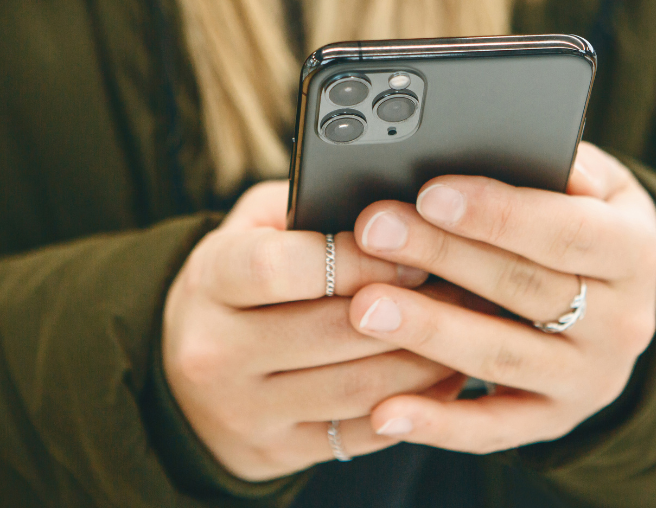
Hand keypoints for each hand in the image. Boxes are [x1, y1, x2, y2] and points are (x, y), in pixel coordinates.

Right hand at [162, 182, 466, 480]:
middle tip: (463, 288)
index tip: (408, 252)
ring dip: (424, 360)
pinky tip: (445, 377)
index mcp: (211, 280)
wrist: (189, 379)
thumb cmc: (243, 282)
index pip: (279, 267)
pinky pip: (361, 433)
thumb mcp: (252, 229)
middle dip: (409, 309)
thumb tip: (391, 204)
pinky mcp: (277, 451)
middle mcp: (216, 351)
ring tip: (466, 330)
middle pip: (331, 331)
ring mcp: (245, 409)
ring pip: (356, 388)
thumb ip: (306, 207)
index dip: (354, 258)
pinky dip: (414, 406)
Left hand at [347, 142, 655, 451]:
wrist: (621, 305)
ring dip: (430, 332)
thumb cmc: (585, 222)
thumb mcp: (596, 184)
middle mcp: (624, 322)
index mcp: (636, 251)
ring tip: (364, 307)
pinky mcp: (554, 421)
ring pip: (502, 355)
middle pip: (524, 288)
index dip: (498, 213)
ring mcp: (590, 379)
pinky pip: (493, 429)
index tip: (430, 193)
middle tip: (374, 231)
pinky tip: (384, 412)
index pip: (567, 230)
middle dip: (443, 255)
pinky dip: (437, 424)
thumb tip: (501, 140)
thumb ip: (560, 164)